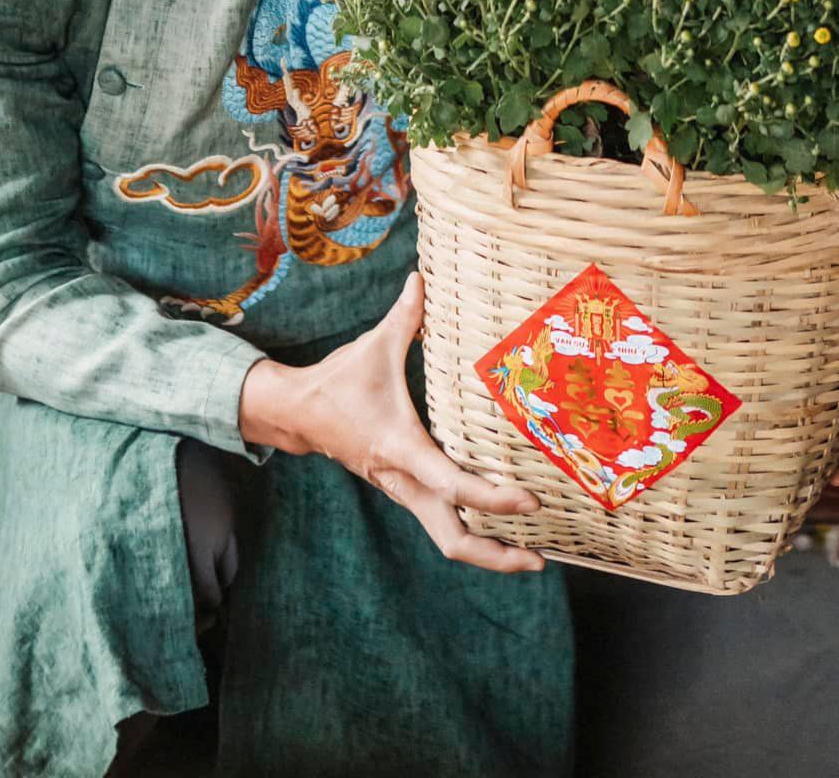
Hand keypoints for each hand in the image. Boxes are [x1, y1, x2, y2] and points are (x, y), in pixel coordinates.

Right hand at [240, 269, 546, 573]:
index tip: (531, 500)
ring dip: (489, 552)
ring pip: (447, 540)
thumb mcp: (373, 347)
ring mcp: (403, 491)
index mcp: (400, 448)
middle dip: (496, 556)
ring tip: (532, 555)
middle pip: (452, 540)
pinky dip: (473, 531)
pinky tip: (501, 526)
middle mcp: (404, 480)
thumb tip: (421, 277)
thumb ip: (405, 317)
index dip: (494, 497)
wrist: (298, 414)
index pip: (452, 485)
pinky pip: (442, 523)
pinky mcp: (404, 491)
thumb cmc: (339, 381)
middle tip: (540, 560)